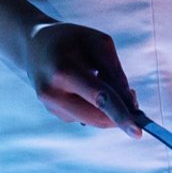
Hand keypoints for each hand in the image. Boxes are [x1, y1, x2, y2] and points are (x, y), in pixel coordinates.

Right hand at [19, 21, 141, 134]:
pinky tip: (84, 86)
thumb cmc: (71, 40)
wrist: (33, 44)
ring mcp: (51, 106)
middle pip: (99, 117)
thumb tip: (131, 105)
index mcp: (64, 70)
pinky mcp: (54, 113)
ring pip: (94, 120)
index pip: (99, 97)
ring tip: (100, 78)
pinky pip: (86, 116)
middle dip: (120, 113)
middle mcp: (53, 93)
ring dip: (107, 108)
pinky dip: (94, 107)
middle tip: (132, 95)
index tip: (138, 133)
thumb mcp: (97, 42)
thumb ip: (115, 72)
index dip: (120, 115)